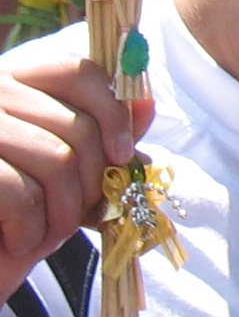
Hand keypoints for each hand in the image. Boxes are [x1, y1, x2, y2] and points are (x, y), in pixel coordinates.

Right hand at [0, 50, 149, 300]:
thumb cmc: (14, 211)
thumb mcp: (62, 168)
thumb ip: (101, 137)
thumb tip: (146, 105)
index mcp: (18, 83)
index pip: (80, 75)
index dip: (113, 114)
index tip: (123, 156)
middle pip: (78, 125)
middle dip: (94, 182)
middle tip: (85, 214)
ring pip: (57, 160)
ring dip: (67, 212)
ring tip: (52, 235)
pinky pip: (20, 194)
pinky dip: (31, 229)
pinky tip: (21, 242)